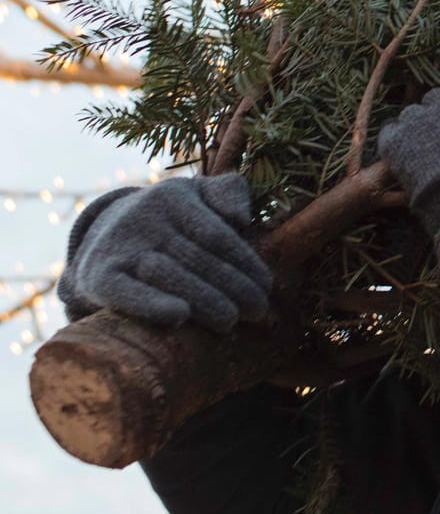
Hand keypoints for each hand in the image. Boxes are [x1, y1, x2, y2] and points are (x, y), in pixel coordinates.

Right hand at [56, 173, 271, 331]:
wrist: (105, 234)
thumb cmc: (172, 218)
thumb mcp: (199, 195)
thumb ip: (229, 192)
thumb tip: (240, 218)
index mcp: (172, 196)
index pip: (216, 235)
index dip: (245, 263)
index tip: (267, 286)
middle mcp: (142, 217)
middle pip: (197, 259)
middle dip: (233, 287)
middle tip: (258, 310)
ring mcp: (118, 246)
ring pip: (169, 276)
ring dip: (205, 302)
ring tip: (231, 321)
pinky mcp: (98, 276)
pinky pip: (124, 292)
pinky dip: (151, 305)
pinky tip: (180, 317)